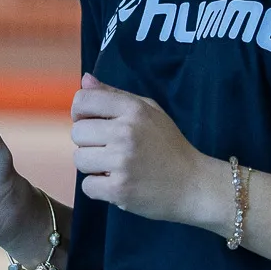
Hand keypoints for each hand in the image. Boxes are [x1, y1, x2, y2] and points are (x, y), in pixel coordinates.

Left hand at [71, 73, 224, 226]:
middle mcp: (126, 133)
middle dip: (89, 143)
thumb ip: (115, 95)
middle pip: (77, 132)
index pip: (83, 101)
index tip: (93, 123)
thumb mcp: (149, 112)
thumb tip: (85, 80)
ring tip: (115, 167)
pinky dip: (99, 188)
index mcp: (134, 110)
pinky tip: (118, 183)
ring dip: (93, 166)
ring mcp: (122, 162)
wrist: (193, 184)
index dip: (81, 113)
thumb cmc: (169, 146)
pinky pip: (87, 186)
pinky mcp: (119, 189)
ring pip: (80, 160)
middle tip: (110, 150)